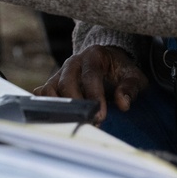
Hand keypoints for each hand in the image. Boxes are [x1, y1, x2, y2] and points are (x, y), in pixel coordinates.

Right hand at [33, 45, 148, 122]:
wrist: (108, 59)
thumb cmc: (121, 70)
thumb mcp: (134, 76)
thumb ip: (129, 88)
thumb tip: (122, 104)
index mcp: (93, 56)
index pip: (90, 76)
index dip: (94, 96)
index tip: (100, 116)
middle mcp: (73, 62)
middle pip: (66, 82)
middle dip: (76, 105)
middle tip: (89, 122)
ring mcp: (60, 71)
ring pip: (51, 88)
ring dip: (61, 106)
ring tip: (75, 120)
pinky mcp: (53, 80)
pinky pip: (42, 92)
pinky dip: (46, 103)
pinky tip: (60, 115)